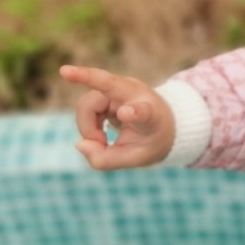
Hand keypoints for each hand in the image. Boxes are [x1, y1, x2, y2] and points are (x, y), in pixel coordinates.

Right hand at [61, 64, 175, 169]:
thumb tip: (80, 144)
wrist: (165, 120)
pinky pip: (85, 105)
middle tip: (100, 144)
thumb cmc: (150, 139)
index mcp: (150, 114)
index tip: (126, 113)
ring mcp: (119, 85)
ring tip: (102, 140)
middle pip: (94, 102)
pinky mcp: (108, 86)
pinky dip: (88, 123)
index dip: (133, 113)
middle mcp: (134, 93)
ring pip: (85, 104)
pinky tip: (100, 131)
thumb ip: (105, 159)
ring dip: (87, 127)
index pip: (142, 112)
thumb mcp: (134, 158)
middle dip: (86, 127)